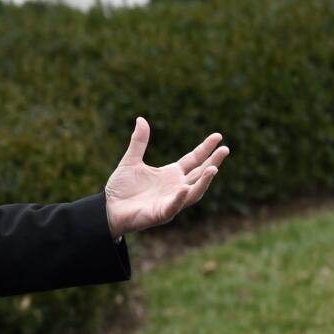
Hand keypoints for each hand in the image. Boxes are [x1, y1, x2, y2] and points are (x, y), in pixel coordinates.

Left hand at [104, 117, 229, 237]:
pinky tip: (184, 188)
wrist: (108, 208)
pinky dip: (179, 198)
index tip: (218, 136)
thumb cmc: (121, 188)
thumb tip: (141, 119)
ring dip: (204, 181)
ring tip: (213, 168)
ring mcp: (170, 201)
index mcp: (171, 174)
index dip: (206, 148)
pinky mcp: (160, 214)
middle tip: (225, 149)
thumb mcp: (130, 161)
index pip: (193, 159)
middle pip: (199, 174)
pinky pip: (173, 206)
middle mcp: (175, 187)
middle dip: (213, 162)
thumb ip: (139, 142)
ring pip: (194, 192)